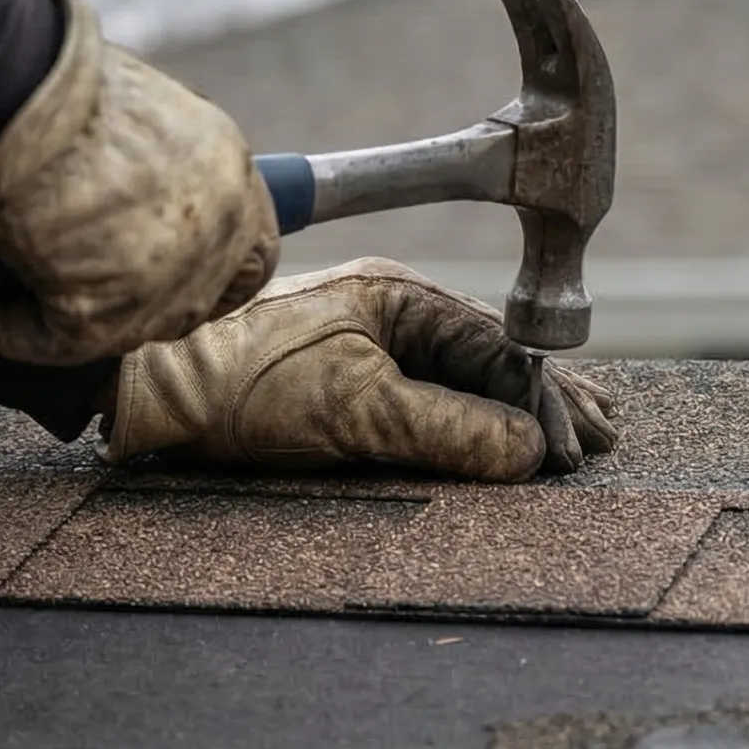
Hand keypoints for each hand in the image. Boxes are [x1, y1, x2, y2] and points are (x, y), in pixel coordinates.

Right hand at [0, 0, 278, 367]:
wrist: (8, 91)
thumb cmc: (49, 75)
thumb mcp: (132, 105)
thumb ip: (146, 151)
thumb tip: (112, 176)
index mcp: (226, 169)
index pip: (255, 250)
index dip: (218, 266)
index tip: (179, 266)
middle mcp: (213, 232)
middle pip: (198, 301)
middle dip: (148, 299)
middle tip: (87, 284)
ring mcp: (164, 284)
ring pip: (124, 327)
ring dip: (71, 312)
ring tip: (9, 285)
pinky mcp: (102, 319)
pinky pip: (48, 341)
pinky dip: (6, 326)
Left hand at [102, 258, 621, 481]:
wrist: (141, 385)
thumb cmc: (238, 383)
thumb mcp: (352, 412)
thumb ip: (446, 430)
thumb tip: (528, 451)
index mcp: (402, 296)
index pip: (500, 351)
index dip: (544, 406)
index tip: (576, 452)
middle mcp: (390, 310)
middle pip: (492, 359)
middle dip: (550, 402)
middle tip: (607, 440)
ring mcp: (366, 342)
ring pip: (465, 376)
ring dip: (519, 412)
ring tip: (578, 436)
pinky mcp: (341, 378)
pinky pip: (431, 394)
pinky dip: (475, 418)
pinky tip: (501, 439)